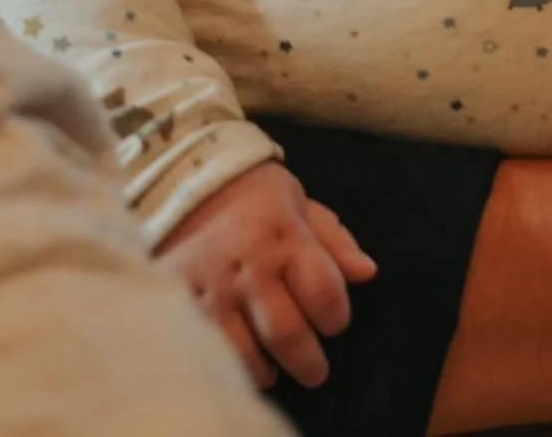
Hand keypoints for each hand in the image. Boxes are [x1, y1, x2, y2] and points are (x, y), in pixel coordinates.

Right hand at [159, 161, 375, 390]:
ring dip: (269, 370)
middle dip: (309, 362)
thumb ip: (334, 241)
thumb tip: (368, 274)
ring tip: (276, 368)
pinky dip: (231, 367)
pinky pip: (210, 353)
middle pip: (289, 334)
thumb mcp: (299, 203)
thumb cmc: (253, 196)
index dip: (337, 316)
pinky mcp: (183, 305)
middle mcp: (251, 267)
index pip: (325, 293)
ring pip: (248, 355)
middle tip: (316, 370)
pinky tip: (240, 362)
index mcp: (286, 237)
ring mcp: (214, 291)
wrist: (182, 182)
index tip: (334, 321)